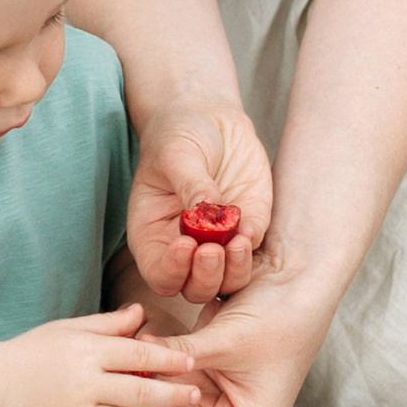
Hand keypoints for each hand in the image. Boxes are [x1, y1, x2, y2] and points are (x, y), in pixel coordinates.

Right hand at [0, 303, 204, 406]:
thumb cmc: (35, 352)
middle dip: (174, 395)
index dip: (170, 358)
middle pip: (141, 393)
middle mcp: (83, 385)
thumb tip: (142, 313)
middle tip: (195, 396)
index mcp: (86, 352)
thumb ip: (109, 325)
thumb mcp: (70, 329)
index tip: (191, 362)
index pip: (139, 354)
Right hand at [127, 101, 276, 308]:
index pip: (160, 272)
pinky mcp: (249, 228)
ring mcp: (219, 242)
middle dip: (206, 276)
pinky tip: (249, 227)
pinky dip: (252, 247)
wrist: (210, 118)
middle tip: (213, 249)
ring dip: (233, 271)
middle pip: (195, 288)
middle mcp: (185, 247)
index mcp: (153, 236)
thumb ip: (190, 183)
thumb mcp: (175, 153)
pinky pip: (252, 251)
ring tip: (238, 241)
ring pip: (227, 282)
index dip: (173, 269)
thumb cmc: (178, 135)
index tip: (186, 244)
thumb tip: (206, 209)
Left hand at [141, 265, 334, 406]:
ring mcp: (214, 400)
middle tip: (120, 378)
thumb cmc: (280, 318)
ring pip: (163, 404)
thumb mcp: (226, 341)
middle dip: (145, 406)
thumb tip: (133, 358)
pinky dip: (153, 364)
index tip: (133, 401)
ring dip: (146, 382)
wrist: (299, 283)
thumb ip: (179, 356)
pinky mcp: (203, 376)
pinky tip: (138, 343)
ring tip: (126, 358)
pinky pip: (168, 379)